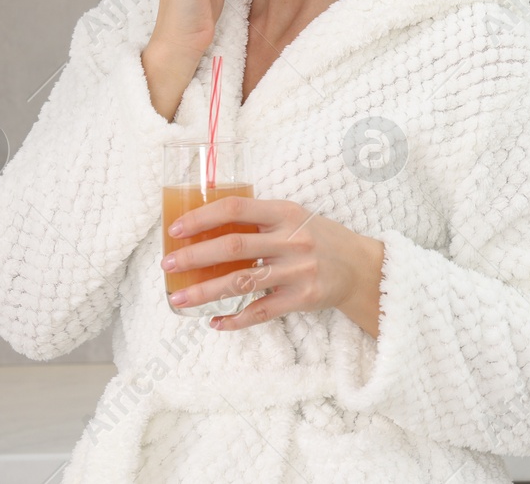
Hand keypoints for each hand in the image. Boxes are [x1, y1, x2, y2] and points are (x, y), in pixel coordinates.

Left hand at [162, 196, 385, 335]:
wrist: (361, 267)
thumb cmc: (320, 238)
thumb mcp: (295, 217)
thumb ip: (261, 219)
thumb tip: (208, 225)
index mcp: (286, 213)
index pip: (237, 207)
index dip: (203, 217)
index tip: (175, 229)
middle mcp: (292, 239)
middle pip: (233, 246)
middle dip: (194, 256)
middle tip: (168, 264)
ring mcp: (297, 271)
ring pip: (241, 282)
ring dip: (205, 292)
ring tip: (178, 298)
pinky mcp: (302, 298)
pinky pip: (261, 312)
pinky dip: (234, 319)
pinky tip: (214, 322)